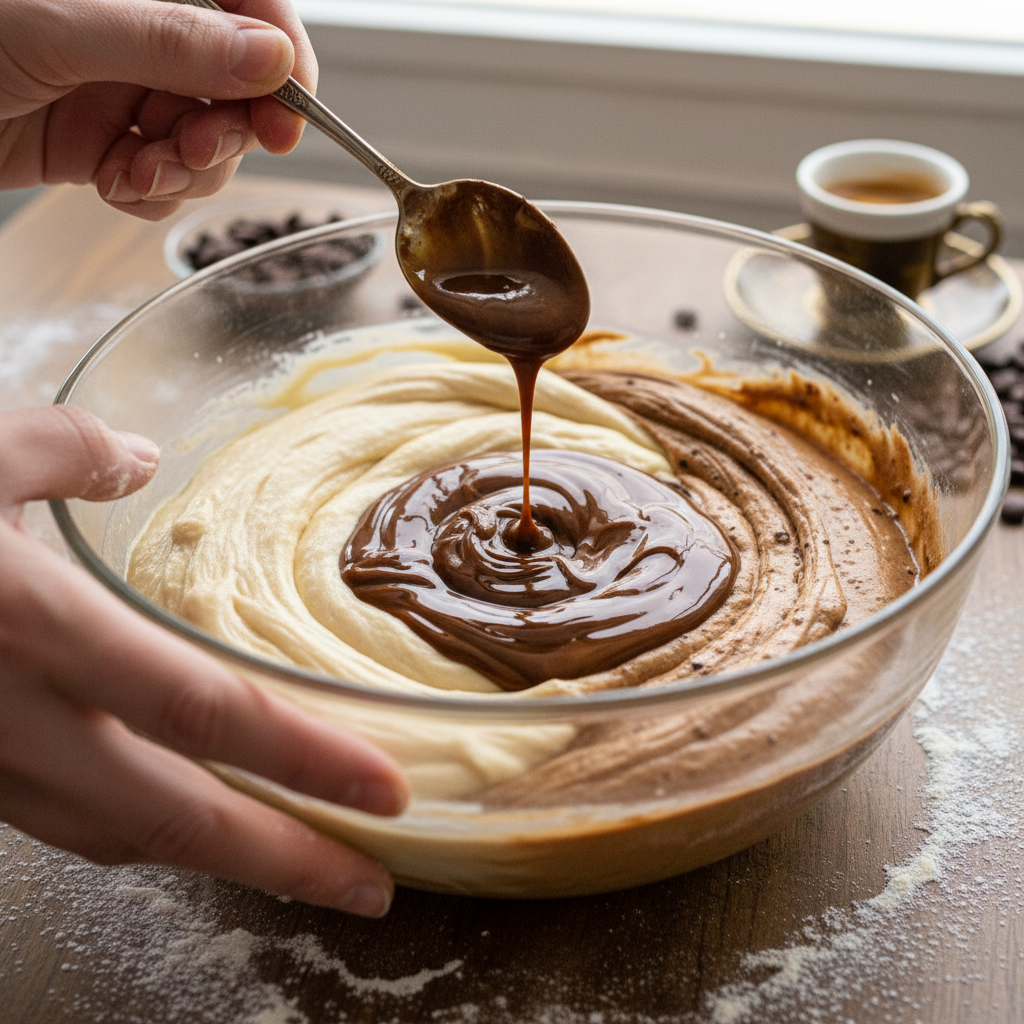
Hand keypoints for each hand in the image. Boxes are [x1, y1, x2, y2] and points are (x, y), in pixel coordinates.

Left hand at [0, 0, 316, 219]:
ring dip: (184, 172)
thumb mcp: (63, 28)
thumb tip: (272, 60)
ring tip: (136, 175)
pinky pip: (164, 176)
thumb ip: (171, 42)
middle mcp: (142, 31)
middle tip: (192, 152)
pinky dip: (151, 193)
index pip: (250, 8)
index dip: (281, 62)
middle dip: (224, 131)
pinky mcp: (105, 141)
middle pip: (238, 87)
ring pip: (206, 141)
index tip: (288, 115)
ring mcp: (125, 87)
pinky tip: (114, 185)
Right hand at [0, 406, 407, 915]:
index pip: (209, 713)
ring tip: (292, 860)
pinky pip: (53, 818)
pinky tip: (168, 812)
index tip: (388, 798)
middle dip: (285, 863)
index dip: (308, 761)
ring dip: (211, 855)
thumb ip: (64, 449)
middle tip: (372, 893)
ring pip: (113, 835)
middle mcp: (7, 718)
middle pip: (176, 817)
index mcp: (31, 628)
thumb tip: (134, 454)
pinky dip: (129, 825)